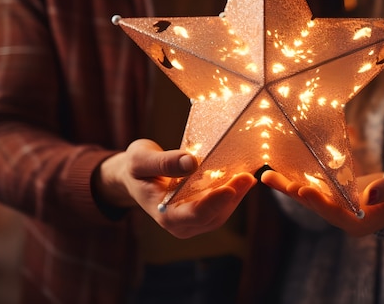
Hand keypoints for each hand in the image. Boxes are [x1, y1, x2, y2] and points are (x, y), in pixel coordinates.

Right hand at [97, 139, 255, 237]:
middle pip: (213, 215)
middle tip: (247, 176)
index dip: (212, 203)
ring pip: (222, 212)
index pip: (193, 214)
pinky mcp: (202, 211)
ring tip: (248, 175)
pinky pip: (222, 205)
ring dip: (237, 194)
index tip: (229, 188)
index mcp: (164, 215)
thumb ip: (164, 162)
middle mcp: (181, 223)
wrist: (135, 176)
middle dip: (232, 197)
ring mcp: (193, 220)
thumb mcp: (141, 160)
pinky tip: (242, 175)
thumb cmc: (135, 168)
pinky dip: (233, 191)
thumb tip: (192, 162)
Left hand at [261, 169, 383, 236]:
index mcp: (362, 222)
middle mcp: (345, 219)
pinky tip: (277, 171)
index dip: (319, 202)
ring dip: (287, 186)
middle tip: (272, 179)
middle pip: (315, 206)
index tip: (302, 190)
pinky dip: (295, 180)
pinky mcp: (334, 198)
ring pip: (308, 198)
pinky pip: (311, 189)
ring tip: (265, 175)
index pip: (336, 213)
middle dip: (294, 192)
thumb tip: (370, 194)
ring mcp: (338, 210)